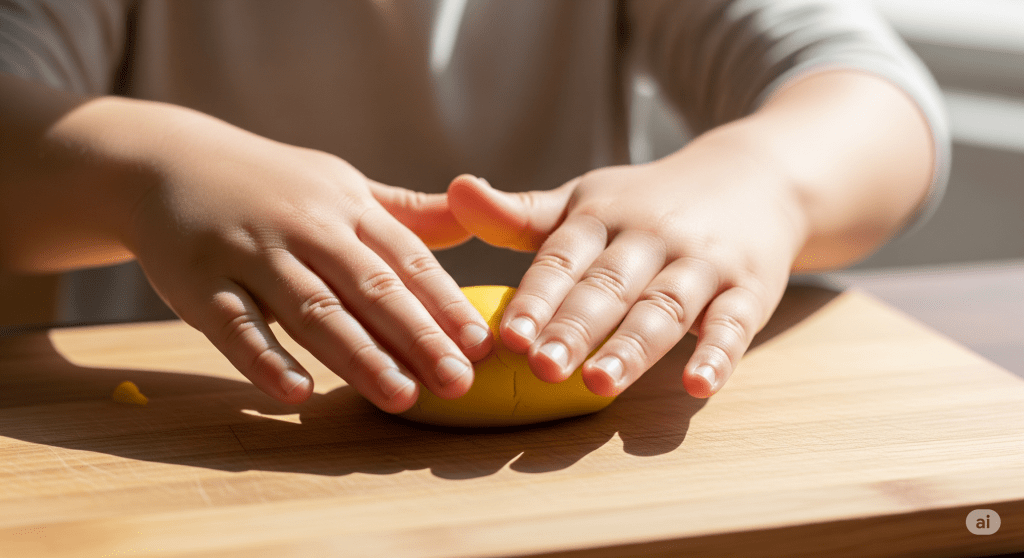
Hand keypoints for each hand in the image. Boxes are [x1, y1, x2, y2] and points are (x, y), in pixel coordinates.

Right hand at [123, 108, 490, 411]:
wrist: (163, 161)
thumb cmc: (270, 184)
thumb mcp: (339, 185)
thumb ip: (404, 212)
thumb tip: (472, 223)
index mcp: (346, 207)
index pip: (406, 259)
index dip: (445, 303)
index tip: (481, 345)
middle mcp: (305, 227)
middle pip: (370, 287)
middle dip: (418, 337)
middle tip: (458, 382)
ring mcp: (250, 253)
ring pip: (312, 309)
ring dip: (359, 356)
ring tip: (401, 397)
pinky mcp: (199, 283)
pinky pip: (236, 326)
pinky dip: (266, 360)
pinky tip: (298, 393)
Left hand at [446, 128, 806, 397]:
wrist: (756, 177)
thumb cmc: (648, 202)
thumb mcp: (584, 202)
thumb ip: (520, 215)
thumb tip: (455, 190)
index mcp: (602, 217)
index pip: (564, 259)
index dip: (537, 298)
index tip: (509, 337)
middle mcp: (651, 237)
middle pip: (610, 286)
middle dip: (575, 327)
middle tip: (543, 368)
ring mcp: (702, 263)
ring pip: (665, 307)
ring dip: (633, 347)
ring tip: (600, 383)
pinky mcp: (748, 289)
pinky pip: (733, 324)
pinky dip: (717, 354)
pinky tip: (698, 385)